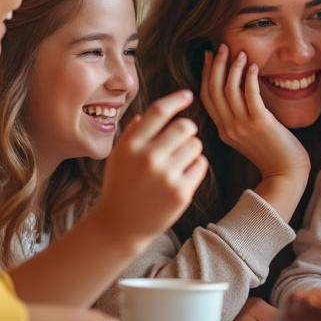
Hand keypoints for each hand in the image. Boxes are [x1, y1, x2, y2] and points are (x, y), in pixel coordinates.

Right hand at [96, 89, 207, 242]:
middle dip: (187, 129)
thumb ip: (133, 133)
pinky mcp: (181, 192)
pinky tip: (183, 174)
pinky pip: (201, 165)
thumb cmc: (120, 186)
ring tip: (179, 160)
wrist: (120, 226)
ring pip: (195, 145)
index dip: (176, 100)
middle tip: (182, 138)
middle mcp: (148, 158)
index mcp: (131, 145)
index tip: (187, 95)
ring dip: (192, 148)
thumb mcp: (118, 157)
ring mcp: (166, 176)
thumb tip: (149, 114)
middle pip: (184, 126)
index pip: (159, 112)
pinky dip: (196, 166)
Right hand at [202, 45, 309, 182]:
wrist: (286, 173)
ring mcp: (242, 126)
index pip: (206, 97)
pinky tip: (253, 66)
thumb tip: (240, 87)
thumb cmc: (272, 152)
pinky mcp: (260, 123)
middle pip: (213, 90)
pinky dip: (249, 78)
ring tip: (240, 53)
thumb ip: (239, 115)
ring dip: (233, 68)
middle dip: (215, 65)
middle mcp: (228, 127)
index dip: (205, 74)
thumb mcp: (248, 133)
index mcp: (222, 130)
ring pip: (229, 90)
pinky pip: (250, 95)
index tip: (208, 56)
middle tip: (221, 47)